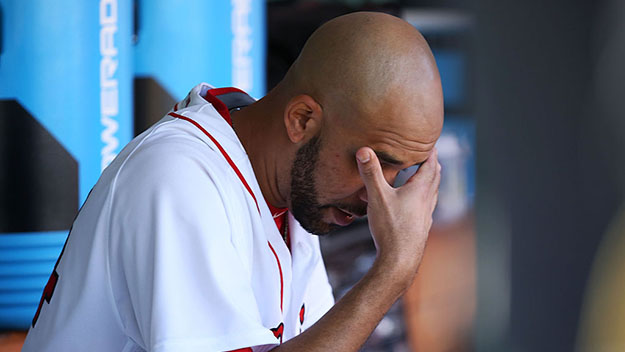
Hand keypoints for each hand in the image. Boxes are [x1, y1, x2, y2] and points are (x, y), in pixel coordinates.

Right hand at [356, 147, 440, 279]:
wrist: (399, 261)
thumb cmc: (390, 228)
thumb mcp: (377, 197)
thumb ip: (371, 173)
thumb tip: (364, 150)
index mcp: (420, 190)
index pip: (430, 164)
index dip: (430, 151)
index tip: (430, 142)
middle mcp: (427, 201)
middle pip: (434, 178)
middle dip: (431, 165)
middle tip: (429, 155)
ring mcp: (425, 216)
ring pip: (431, 194)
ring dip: (427, 182)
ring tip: (421, 178)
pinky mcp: (420, 228)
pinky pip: (424, 208)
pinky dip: (420, 200)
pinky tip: (411, 206)